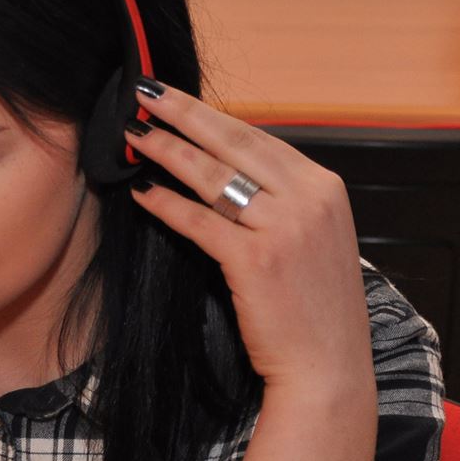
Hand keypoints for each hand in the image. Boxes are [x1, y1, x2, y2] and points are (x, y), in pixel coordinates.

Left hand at [124, 83, 372, 399]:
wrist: (327, 368)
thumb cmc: (314, 311)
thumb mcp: (314, 240)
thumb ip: (283, 202)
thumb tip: (231, 172)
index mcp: (325, 187)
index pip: (259, 138)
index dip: (212, 116)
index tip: (178, 99)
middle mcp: (309, 199)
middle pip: (233, 142)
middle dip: (182, 112)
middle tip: (143, 91)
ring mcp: (285, 228)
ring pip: (212, 176)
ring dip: (166, 150)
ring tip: (132, 135)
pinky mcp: (256, 260)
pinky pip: (200, 221)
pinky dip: (167, 204)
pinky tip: (142, 192)